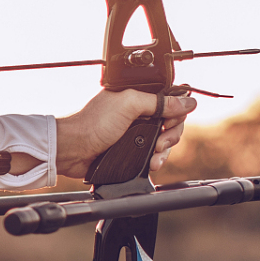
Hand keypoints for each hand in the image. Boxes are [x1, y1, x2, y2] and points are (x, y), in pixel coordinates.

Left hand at [52, 89, 195, 178]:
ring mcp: (136, 132)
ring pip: (165, 141)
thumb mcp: (129, 105)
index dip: (176, 113)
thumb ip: (159, 102)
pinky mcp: (132, 149)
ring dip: (164, 151)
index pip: (170, 101)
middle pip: (172, 123)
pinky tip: (151, 164)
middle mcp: (139, 113)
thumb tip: (187, 101)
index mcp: (138, 96)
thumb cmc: (93, 124)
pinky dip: (156, 160)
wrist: (73, 150)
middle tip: (161, 143)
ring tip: (155, 157)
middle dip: (171, 135)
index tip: (170, 123)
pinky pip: (153, 154)